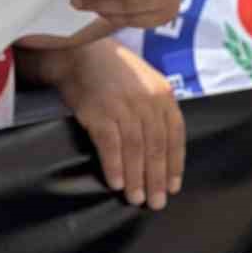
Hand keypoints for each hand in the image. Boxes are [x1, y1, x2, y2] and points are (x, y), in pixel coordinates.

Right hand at [49, 39, 183, 209]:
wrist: (76, 50)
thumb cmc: (110, 68)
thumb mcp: (144, 80)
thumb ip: (156, 107)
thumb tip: (164, 145)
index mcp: (162, 93)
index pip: (175, 135)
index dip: (174, 164)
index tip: (173, 186)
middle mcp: (145, 100)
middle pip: (155, 147)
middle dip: (156, 178)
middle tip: (155, 202)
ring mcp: (122, 106)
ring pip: (135, 150)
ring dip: (135, 178)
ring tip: (134, 197)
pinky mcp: (98, 112)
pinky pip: (110, 145)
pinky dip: (114, 166)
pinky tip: (115, 182)